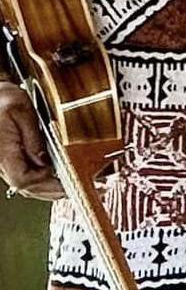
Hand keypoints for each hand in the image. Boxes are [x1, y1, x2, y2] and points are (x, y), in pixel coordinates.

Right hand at [0, 81, 61, 198]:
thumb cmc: (3, 100)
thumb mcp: (23, 111)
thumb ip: (34, 138)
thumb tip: (44, 161)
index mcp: (2, 150)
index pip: (22, 179)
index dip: (44, 182)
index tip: (63, 178)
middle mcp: (1, 161)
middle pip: (25, 187)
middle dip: (51, 190)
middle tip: (74, 188)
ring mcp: (4, 163)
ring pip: (25, 186)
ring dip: (47, 188)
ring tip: (69, 186)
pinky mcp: (9, 161)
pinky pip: (24, 176)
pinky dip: (41, 180)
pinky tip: (56, 178)